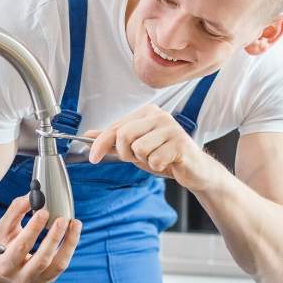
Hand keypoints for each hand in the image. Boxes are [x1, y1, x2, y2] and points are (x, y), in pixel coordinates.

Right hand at [0, 194, 81, 282]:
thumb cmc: (1, 246)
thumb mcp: (3, 229)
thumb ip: (15, 211)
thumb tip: (31, 196)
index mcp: (5, 265)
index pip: (21, 247)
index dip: (33, 229)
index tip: (43, 211)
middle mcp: (20, 278)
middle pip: (42, 260)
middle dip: (54, 238)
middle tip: (62, 219)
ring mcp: (36, 282)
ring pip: (57, 265)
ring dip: (69, 244)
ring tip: (75, 224)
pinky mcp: (47, 281)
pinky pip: (62, 265)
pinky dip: (69, 247)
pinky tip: (73, 232)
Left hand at [84, 104, 215, 191]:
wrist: (194, 169)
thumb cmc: (163, 155)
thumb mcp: (134, 147)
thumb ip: (112, 140)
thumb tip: (88, 135)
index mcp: (147, 113)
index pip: (115, 127)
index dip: (100, 144)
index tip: (92, 157)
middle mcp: (159, 115)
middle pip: (123, 135)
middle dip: (125, 153)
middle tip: (137, 158)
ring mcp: (171, 128)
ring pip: (138, 148)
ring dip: (144, 160)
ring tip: (156, 158)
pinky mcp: (181, 144)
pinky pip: (154, 160)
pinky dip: (157, 166)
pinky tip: (168, 162)